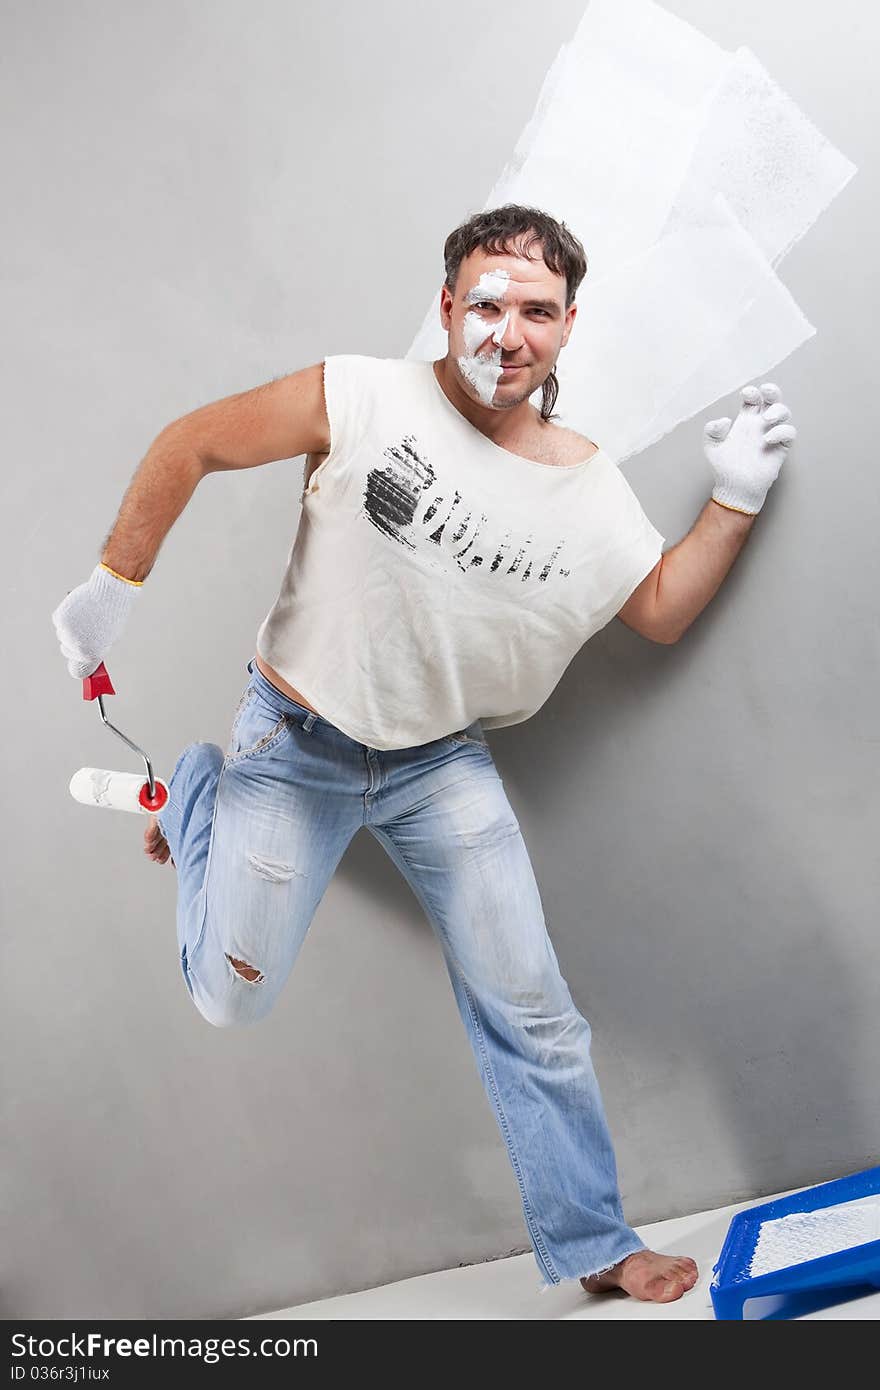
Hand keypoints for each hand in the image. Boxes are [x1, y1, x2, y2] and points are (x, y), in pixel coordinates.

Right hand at [51, 563, 140, 679]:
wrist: (109, 595)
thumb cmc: (112, 616)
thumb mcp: (108, 639)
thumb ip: (94, 650)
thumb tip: (84, 656)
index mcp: (92, 656)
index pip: (77, 672)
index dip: (78, 665)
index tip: (80, 660)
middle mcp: (77, 648)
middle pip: (67, 651)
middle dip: (74, 643)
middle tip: (87, 630)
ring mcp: (67, 634)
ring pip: (62, 635)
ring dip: (71, 628)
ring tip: (87, 617)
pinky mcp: (60, 619)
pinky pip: (59, 622)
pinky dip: (66, 616)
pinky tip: (79, 610)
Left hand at [703, 382, 796, 514]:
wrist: (735, 487)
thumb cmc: (724, 467)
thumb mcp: (712, 447)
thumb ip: (712, 431)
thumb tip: (725, 420)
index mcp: (745, 420)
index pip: (753, 399)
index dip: (752, 392)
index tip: (746, 394)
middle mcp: (760, 425)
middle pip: (772, 400)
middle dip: (772, 390)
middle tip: (766, 391)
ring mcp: (771, 434)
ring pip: (784, 412)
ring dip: (778, 410)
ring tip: (766, 419)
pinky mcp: (780, 447)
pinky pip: (789, 432)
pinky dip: (781, 431)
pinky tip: (768, 439)